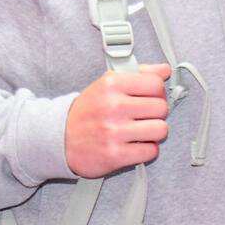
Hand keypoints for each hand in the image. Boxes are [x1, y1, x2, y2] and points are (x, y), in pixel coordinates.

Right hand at [64, 63, 171, 178]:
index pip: (156, 83)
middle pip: (161, 107)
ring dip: (154, 132)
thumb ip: (138, 74)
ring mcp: (114, 131)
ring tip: (141, 131)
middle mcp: (113, 106)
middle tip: (143, 116)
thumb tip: (164, 69)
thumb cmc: (88, 111)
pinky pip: (150, 151)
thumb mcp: (107, 84)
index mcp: (111, 84)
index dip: (157, 91)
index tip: (151, 97)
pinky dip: (146, 150)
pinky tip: (135, 144)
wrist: (60, 138)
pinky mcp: (115, 155)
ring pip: (160, 129)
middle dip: (156, 113)